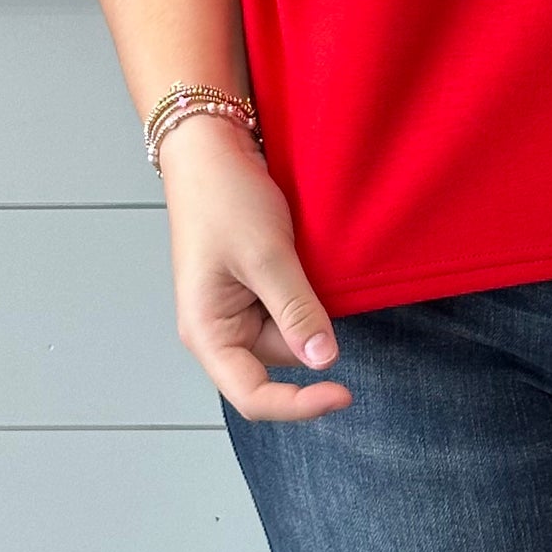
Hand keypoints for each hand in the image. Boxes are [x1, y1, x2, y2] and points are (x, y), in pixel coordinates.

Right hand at [158, 113, 353, 421]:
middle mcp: (217, 329)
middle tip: (308, 275)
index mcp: (207, 334)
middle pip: (277, 361)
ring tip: (297, 255)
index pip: (253, 396)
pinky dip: (302, 289)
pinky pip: (286, 306)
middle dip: (304, 329)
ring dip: (306, 305)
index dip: (299, 405)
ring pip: (287, 332)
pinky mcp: (250, 288)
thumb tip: (323, 361)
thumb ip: (296, 311)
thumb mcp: (266, 255)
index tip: (344, 393)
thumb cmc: (225, 198)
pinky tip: (300, 258)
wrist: (211, 147)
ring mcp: (233, 309)